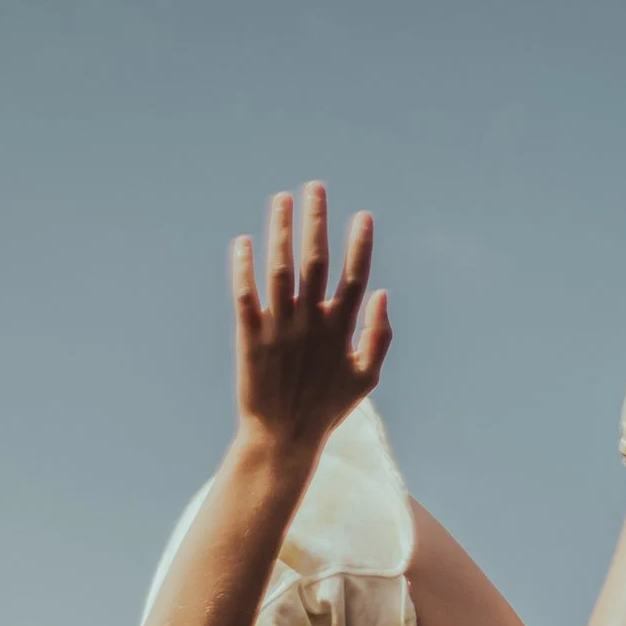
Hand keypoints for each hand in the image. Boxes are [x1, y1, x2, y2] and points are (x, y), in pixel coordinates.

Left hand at [231, 183, 391, 460]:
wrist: (282, 440)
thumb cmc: (325, 408)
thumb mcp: (364, 379)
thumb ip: (379, 337)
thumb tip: (383, 294)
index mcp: (339, 330)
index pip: (354, 278)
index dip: (360, 246)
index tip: (363, 214)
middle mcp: (310, 325)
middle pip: (315, 263)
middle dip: (316, 222)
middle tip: (314, 186)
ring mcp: (280, 331)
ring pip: (280, 272)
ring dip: (281, 232)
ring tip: (281, 198)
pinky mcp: (250, 340)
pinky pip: (246, 298)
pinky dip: (243, 271)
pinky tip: (243, 243)